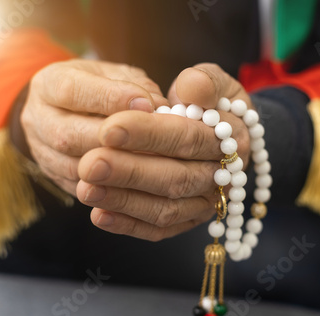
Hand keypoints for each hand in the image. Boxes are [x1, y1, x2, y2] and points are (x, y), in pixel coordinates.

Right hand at [21, 59, 166, 194]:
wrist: (65, 109)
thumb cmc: (99, 87)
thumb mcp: (114, 74)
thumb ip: (136, 86)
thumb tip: (160, 107)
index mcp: (50, 83)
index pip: (72, 91)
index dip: (110, 98)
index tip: (146, 104)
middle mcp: (38, 118)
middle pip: (68, 135)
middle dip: (112, 141)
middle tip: (151, 141)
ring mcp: (41, 151)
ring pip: (73, 166)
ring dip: (113, 167)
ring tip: (149, 162)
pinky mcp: (53, 176)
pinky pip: (80, 187)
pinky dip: (110, 185)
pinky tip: (136, 180)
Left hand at [76, 63, 252, 240]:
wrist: (216, 130)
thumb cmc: (207, 101)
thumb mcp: (213, 80)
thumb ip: (204, 81)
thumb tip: (189, 89)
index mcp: (234, 138)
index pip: (189, 137)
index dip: (150, 134)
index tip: (109, 128)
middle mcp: (225, 177)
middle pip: (177, 178)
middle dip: (131, 172)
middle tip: (88, 164)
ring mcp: (206, 203)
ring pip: (167, 209)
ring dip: (124, 201)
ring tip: (85, 188)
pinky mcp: (187, 220)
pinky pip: (160, 229)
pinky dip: (129, 225)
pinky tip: (98, 215)